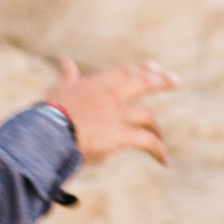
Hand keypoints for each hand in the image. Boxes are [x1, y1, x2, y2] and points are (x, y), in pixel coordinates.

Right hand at [44, 58, 180, 166]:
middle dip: (162, 81)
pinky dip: (159, 150)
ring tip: (159, 139)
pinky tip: (164, 160)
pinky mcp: (122, 135)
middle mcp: (109, 95)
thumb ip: (67, 78)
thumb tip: (67, 62)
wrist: (46, 136)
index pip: (123, 72)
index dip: (140, 70)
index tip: (154, 68)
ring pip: (148, 115)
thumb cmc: (47, 117)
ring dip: (156, 128)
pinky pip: (148, 141)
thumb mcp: (58, 92)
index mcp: (94, 85)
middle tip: (177, 81)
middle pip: (143, 82)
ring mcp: (117, 114)